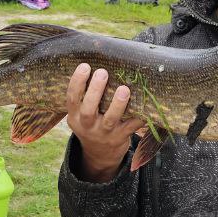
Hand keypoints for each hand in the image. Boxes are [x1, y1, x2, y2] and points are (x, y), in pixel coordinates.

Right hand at [66, 63, 144, 181]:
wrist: (100, 154)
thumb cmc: (92, 123)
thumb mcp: (81, 113)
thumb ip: (86, 96)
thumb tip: (100, 62)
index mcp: (75, 116)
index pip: (72, 98)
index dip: (77, 82)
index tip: (85, 66)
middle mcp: (87, 126)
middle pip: (89, 110)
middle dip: (95, 90)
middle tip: (102, 72)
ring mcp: (104, 134)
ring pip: (110, 120)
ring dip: (117, 104)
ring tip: (124, 89)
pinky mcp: (120, 138)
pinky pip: (131, 127)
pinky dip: (139, 117)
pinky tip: (146, 106)